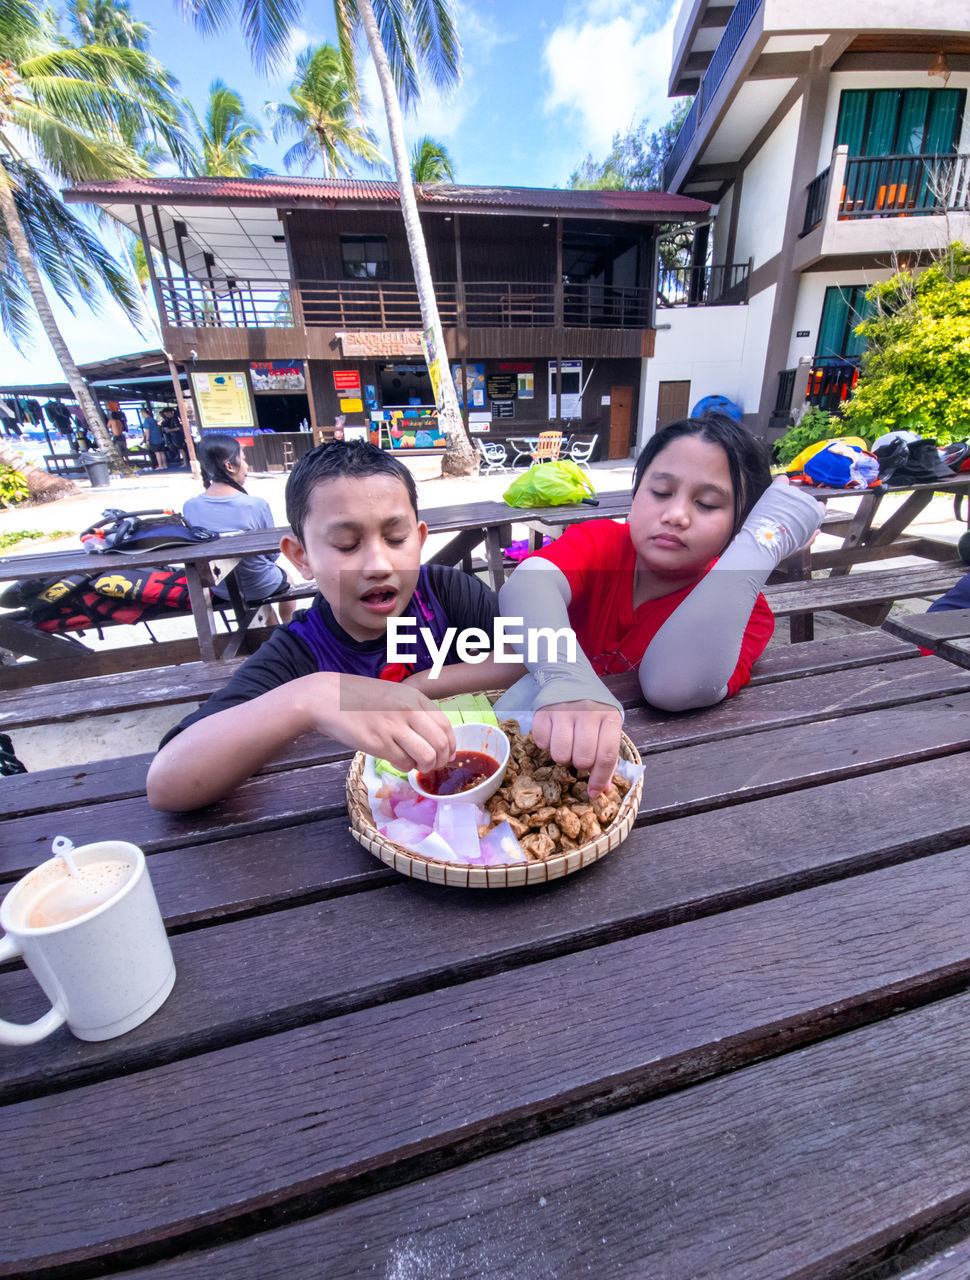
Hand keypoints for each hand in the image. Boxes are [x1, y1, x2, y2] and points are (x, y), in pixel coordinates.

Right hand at [306, 674, 455, 774]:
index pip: (446, 726)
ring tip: (415, 764)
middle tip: (430, 765)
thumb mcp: (395, 696)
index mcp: (415, 698)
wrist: (328, 698)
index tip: (446, 755)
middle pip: (441, 744)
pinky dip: (404, 766)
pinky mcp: (379, 743)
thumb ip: (418, 715)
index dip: (450, 746)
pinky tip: (396, 759)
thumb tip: (442, 746)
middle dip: (440, 760)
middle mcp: (408, 711)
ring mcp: (394, 727)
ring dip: (425, 766)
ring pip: (427, 756)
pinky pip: (404, 763)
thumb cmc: (361, 699)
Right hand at [531, 699, 622, 798]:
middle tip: (579, 751)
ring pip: (560, 755)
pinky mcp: (543, 711)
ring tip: (567, 743)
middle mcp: (588, 713)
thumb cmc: (594, 708)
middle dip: (580, 763)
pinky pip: (542, 743)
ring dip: (563, 756)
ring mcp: (564, 711)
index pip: (607, 757)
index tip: (593, 792)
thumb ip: (607, 757)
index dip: (599, 779)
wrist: (571, 676)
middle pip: (583, 759)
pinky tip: (553, 733)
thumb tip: (601, 791)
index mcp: (610, 718)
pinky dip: (546, 744)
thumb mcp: (608, 727)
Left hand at [743, 477, 824, 561]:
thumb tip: (817, 531)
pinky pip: (782, 480)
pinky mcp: (778, 489)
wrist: (766, 540)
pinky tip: (777, 489)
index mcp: (817, 512)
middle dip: (797, 506)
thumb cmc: (784, 546)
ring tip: (777, 510)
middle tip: (785, 516)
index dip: (809, 513)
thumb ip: (812, 537)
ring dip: (787, 498)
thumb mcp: (803, 545)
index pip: (818, 507)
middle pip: (804, 499)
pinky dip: (780, 483)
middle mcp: (807, 499)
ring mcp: (793, 493)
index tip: (800, 518)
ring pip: (792, 491)